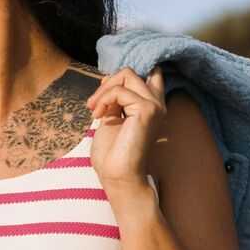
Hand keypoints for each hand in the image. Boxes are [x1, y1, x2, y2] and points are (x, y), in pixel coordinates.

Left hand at [85, 65, 166, 188]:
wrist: (117, 176)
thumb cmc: (112, 155)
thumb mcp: (110, 119)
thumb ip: (114, 100)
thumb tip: (108, 79)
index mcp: (150, 106)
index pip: (148, 74)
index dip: (123, 76)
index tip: (104, 90)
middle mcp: (156, 104)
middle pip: (130, 72)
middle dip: (106, 83)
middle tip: (93, 104)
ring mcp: (154, 106)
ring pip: (126, 75)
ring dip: (103, 90)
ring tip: (94, 109)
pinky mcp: (146, 110)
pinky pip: (119, 90)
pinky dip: (104, 99)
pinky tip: (97, 115)